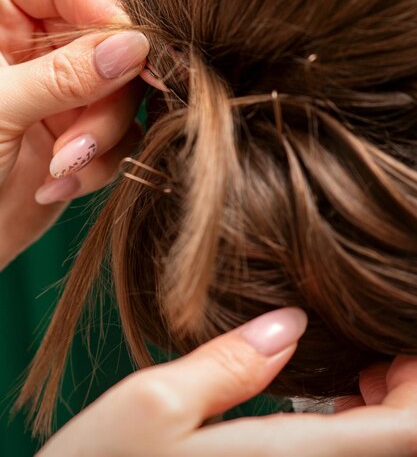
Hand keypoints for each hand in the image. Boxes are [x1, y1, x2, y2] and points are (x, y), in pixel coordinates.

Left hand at [0, 0, 148, 268]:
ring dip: (100, 137)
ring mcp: (60, 93)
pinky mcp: (78, 136)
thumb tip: (135, 46)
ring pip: (122, 92)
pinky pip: (120, 137)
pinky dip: (98, 166)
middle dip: (102, 95)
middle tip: (78, 140)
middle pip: (107, 39)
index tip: (120, 49)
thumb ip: (65, 74)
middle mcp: (35, 47)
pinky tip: (55, 187)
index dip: (98, 5)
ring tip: (59, 171)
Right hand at [36, 308, 416, 456]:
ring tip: (354, 374)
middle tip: (376, 352)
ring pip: (370, 456)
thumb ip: (227, 363)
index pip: (407, 432)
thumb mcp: (150, 407)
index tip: (399, 344)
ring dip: (383, 416)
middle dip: (407, 396)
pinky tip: (322, 408)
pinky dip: (351, 434)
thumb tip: (289, 324)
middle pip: (397, 445)